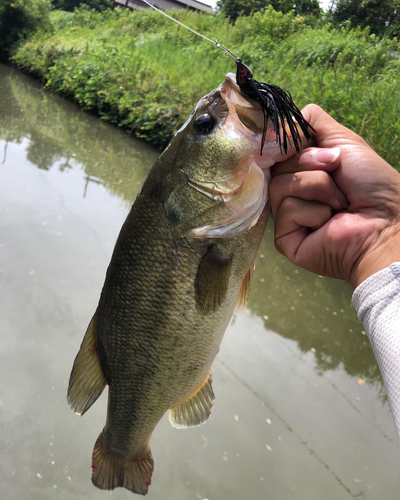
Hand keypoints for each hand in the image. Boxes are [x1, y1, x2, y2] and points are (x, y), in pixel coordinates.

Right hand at [269, 104, 399, 287]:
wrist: (386, 220)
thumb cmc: (370, 182)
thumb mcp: (341, 139)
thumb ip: (309, 122)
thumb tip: (276, 122)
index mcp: (301, 172)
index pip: (277, 151)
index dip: (289, 144)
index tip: (311, 143)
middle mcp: (291, 193)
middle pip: (276, 165)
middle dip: (310, 162)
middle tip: (336, 172)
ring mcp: (286, 217)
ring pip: (279, 185)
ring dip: (316, 187)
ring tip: (338, 201)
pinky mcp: (284, 239)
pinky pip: (286, 209)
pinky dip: (313, 211)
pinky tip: (328, 221)